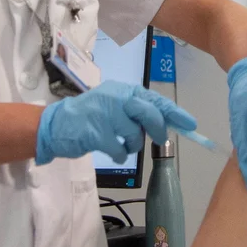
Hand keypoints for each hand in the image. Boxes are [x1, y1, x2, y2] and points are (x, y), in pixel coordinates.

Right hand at [36, 81, 194, 164]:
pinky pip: (120, 150)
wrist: (56, 125)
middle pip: (149, 113)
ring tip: (120, 143)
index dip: (174, 112)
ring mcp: (106, 114)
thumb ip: (137, 111)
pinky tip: (111, 151)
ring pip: (135, 135)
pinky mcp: (97, 133)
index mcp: (123, 90)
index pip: (154, 100)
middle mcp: (117, 98)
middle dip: (157, 129)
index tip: (190, 124)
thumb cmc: (90, 116)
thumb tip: (165, 123)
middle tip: (158, 138)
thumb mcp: (114, 105)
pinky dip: (119, 155)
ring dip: (132, 145)